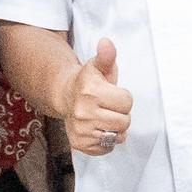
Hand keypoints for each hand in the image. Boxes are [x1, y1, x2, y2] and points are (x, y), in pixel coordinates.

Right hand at [65, 36, 133, 154]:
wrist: (65, 95)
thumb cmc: (88, 81)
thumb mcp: (98, 66)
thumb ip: (107, 56)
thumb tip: (106, 43)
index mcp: (90, 91)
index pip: (127, 102)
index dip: (123, 98)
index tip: (112, 94)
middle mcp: (82, 111)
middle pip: (124, 122)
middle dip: (121, 114)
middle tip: (109, 107)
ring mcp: (80, 130)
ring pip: (118, 136)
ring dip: (116, 128)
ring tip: (105, 118)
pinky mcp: (79, 144)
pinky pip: (107, 148)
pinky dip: (107, 141)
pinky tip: (98, 128)